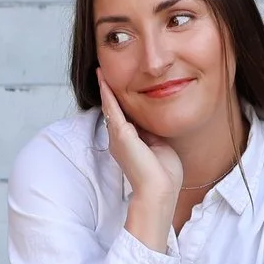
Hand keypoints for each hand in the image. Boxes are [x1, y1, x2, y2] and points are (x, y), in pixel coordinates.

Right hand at [98, 75, 180, 251]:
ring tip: (100, 72)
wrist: (159, 191)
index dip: (120, 102)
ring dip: (105, 88)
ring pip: (109, 106)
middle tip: (103, 73)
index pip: (124, 117)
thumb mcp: (160, 147)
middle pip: (113, 110)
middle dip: (108, 92)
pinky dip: (107, 92)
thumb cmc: (163, 175)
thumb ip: (153, 134)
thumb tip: (153, 121)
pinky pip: (112, 108)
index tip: (118, 87)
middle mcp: (120, 139)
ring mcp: (118, 137)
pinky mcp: (121, 134)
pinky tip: (103, 79)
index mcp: (130, 143)